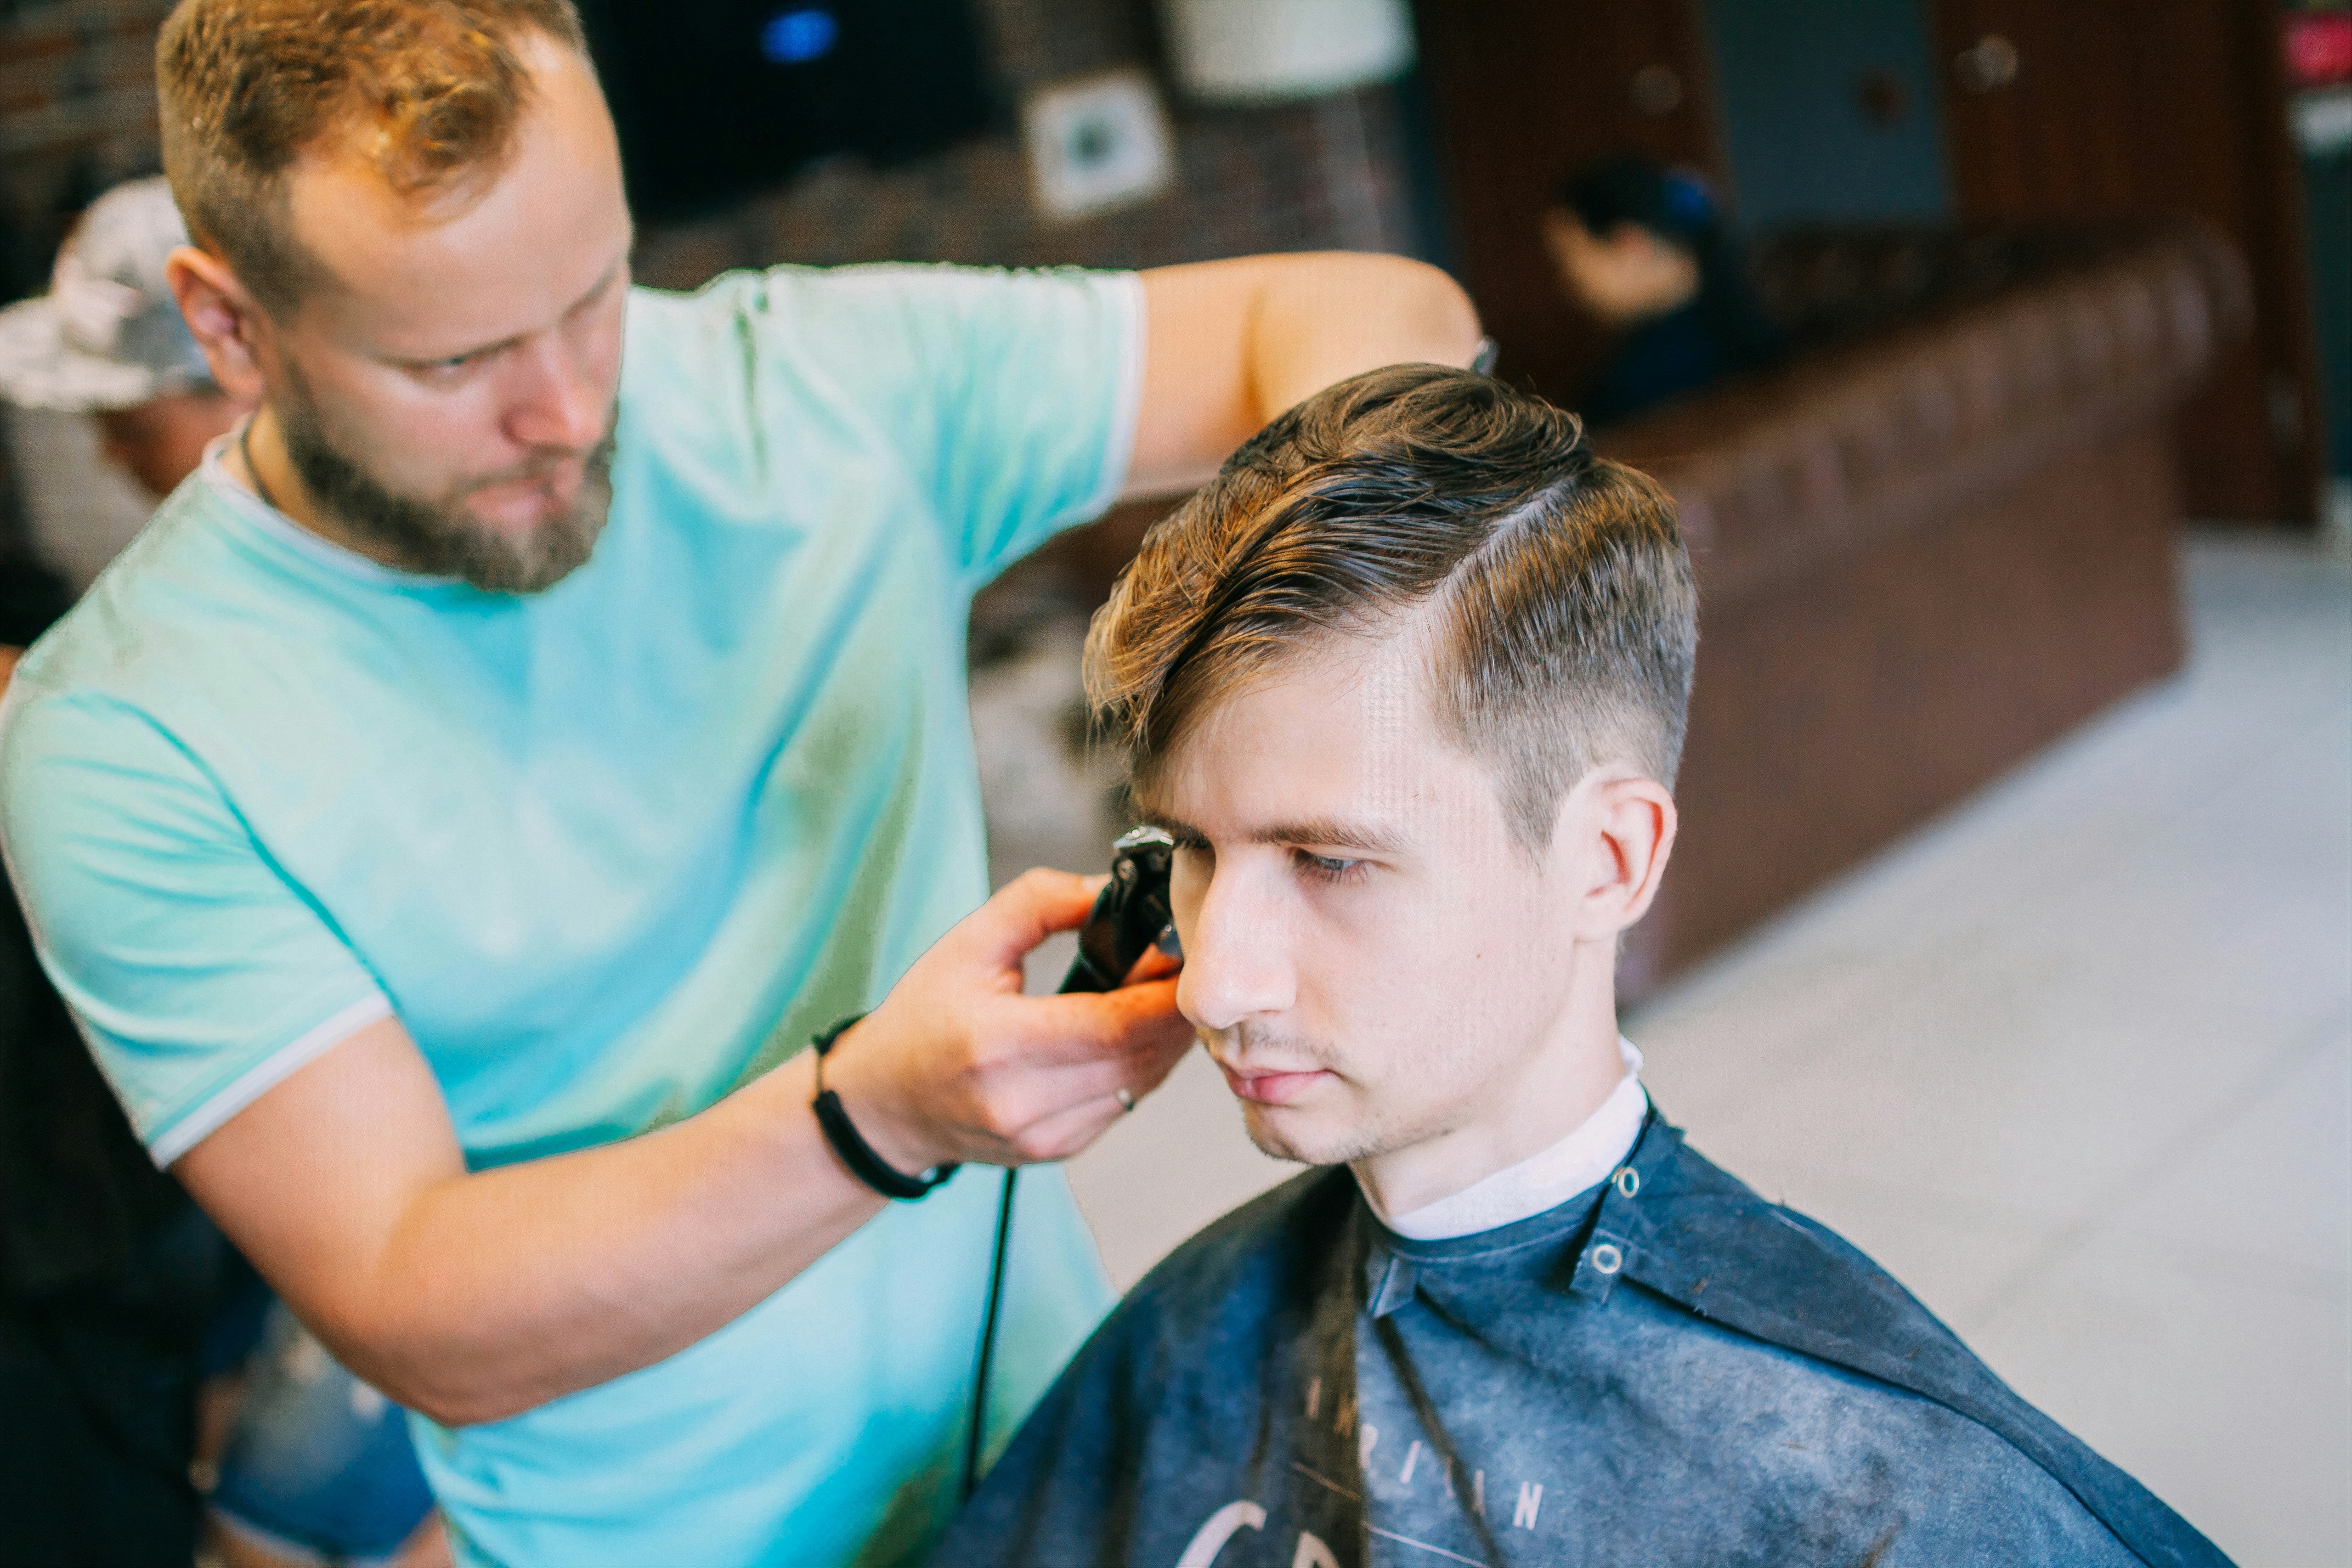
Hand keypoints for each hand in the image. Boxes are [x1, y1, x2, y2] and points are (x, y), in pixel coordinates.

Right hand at [816, 868, 1195, 1172]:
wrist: (883, 1106)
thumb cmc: (922, 1018)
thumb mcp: (967, 944)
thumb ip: (1041, 904)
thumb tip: (1112, 889)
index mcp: (997, 1045)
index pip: (1115, 1025)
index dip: (1165, 991)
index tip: (1185, 952)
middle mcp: (1024, 1101)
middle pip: (1141, 1056)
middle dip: (1173, 1008)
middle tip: (1182, 963)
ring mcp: (1044, 1135)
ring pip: (1143, 1082)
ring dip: (1163, 1036)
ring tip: (1159, 990)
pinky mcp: (1058, 1150)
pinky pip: (1125, 1102)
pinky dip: (1140, 1063)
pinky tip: (1130, 1030)